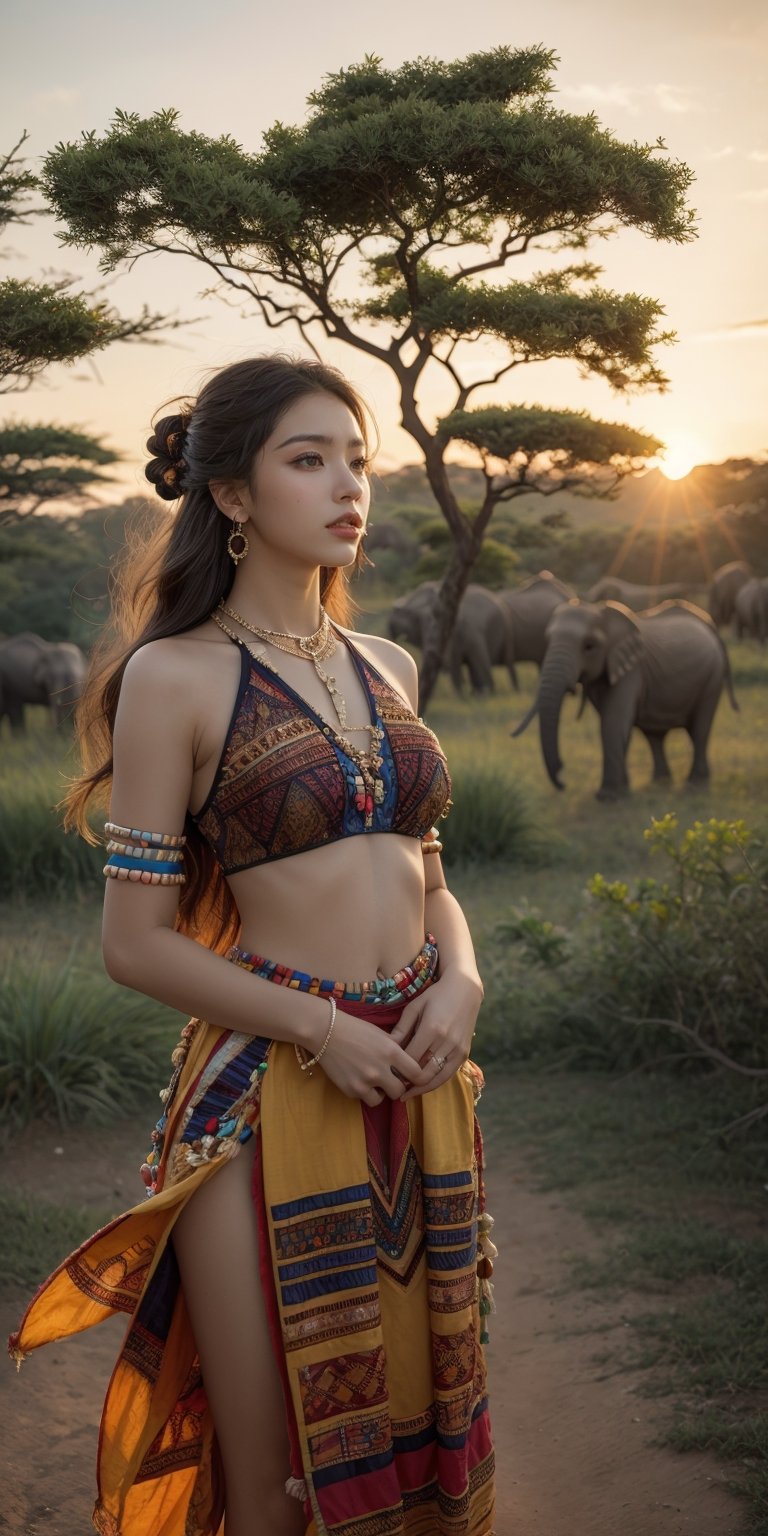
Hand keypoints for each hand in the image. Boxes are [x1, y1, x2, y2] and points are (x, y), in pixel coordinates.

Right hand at [317, 1009, 422, 1105]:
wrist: (325, 1031)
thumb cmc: (354, 1028)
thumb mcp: (381, 1034)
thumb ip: (396, 1048)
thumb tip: (410, 1060)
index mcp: (391, 1051)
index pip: (416, 1073)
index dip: (416, 1076)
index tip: (412, 1076)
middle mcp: (380, 1069)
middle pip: (400, 1090)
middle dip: (397, 1086)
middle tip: (391, 1079)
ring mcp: (364, 1082)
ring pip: (383, 1099)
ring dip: (381, 1093)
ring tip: (374, 1082)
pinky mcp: (351, 1090)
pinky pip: (365, 1098)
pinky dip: (365, 1092)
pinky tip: (359, 1079)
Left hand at [387, 970, 482, 1099]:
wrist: (465, 990)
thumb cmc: (435, 996)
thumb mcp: (414, 1007)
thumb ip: (401, 1029)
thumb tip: (386, 1048)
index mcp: (431, 1029)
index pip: (410, 1059)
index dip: (397, 1069)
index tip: (386, 1073)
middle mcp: (446, 1042)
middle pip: (423, 1073)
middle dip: (407, 1082)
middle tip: (393, 1087)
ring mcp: (458, 1049)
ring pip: (436, 1078)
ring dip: (420, 1088)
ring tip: (406, 1093)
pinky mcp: (464, 1053)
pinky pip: (448, 1075)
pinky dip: (435, 1083)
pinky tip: (423, 1086)